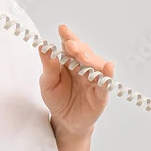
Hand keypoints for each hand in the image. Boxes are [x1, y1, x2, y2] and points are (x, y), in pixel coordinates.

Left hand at [37, 24, 114, 138]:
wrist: (65, 121)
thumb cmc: (57, 99)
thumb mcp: (47, 83)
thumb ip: (48, 66)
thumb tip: (43, 47)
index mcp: (69, 61)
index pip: (70, 46)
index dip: (68, 36)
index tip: (62, 29)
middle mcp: (83, 67)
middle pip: (85, 52)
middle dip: (78, 47)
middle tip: (71, 46)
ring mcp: (93, 79)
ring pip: (96, 64)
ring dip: (91, 59)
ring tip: (83, 58)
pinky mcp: (101, 93)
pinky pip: (106, 82)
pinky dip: (107, 75)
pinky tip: (108, 67)